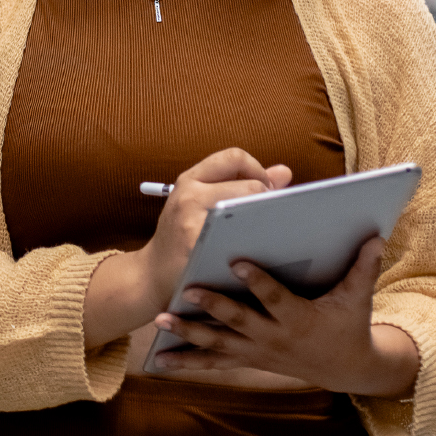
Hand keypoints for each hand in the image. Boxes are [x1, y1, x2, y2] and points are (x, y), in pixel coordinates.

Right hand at [82, 149, 288, 349]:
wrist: (150, 278)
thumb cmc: (181, 240)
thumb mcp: (200, 204)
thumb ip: (239, 184)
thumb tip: (285, 172)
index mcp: (190, 180)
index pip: (234, 157)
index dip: (258, 170)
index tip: (264, 191)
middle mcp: (188, 195)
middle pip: (249, 184)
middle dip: (267, 199)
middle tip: (268, 217)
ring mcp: (192, 222)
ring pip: (248, 209)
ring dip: (265, 220)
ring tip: (266, 231)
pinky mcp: (197, 247)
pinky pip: (240, 238)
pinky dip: (255, 241)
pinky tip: (258, 250)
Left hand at [149, 237, 419, 396]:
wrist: (344, 368)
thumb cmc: (348, 325)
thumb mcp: (357, 298)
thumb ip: (363, 267)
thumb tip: (376, 235)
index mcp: (298, 318)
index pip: (275, 298)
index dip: (257, 281)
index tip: (237, 261)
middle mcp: (274, 338)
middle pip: (239, 321)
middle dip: (213, 307)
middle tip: (187, 289)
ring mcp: (258, 352)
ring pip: (219, 344)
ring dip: (189, 333)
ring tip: (162, 319)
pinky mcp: (247, 360)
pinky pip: (214, 363)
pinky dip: (187, 361)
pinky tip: (160, 360)